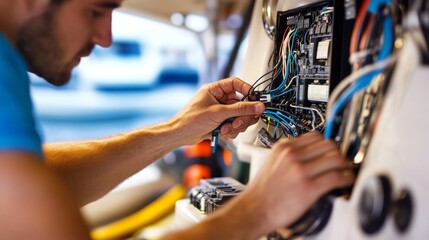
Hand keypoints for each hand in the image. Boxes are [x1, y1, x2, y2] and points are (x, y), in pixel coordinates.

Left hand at [173, 77, 264, 144]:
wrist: (180, 135)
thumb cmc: (190, 120)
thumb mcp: (218, 113)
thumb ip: (240, 109)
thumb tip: (257, 105)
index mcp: (215, 90)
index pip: (236, 83)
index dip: (247, 90)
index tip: (255, 99)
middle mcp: (218, 99)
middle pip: (241, 103)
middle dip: (242, 115)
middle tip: (238, 121)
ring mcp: (220, 111)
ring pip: (239, 116)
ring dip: (235, 125)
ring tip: (225, 129)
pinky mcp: (220, 122)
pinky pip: (234, 125)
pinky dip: (230, 131)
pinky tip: (222, 133)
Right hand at [235, 132, 353, 235]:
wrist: (254, 210)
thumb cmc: (262, 191)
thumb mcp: (272, 163)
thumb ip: (290, 155)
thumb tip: (311, 155)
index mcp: (283, 147)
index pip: (316, 136)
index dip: (327, 145)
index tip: (331, 152)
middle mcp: (293, 155)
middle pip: (329, 145)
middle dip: (338, 154)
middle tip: (341, 163)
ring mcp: (301, 170)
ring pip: (336, 159)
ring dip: (345, 166)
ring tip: (345, 173)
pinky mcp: (309, 187)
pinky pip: (337, 177)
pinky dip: (347, 180)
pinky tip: (345, 184)